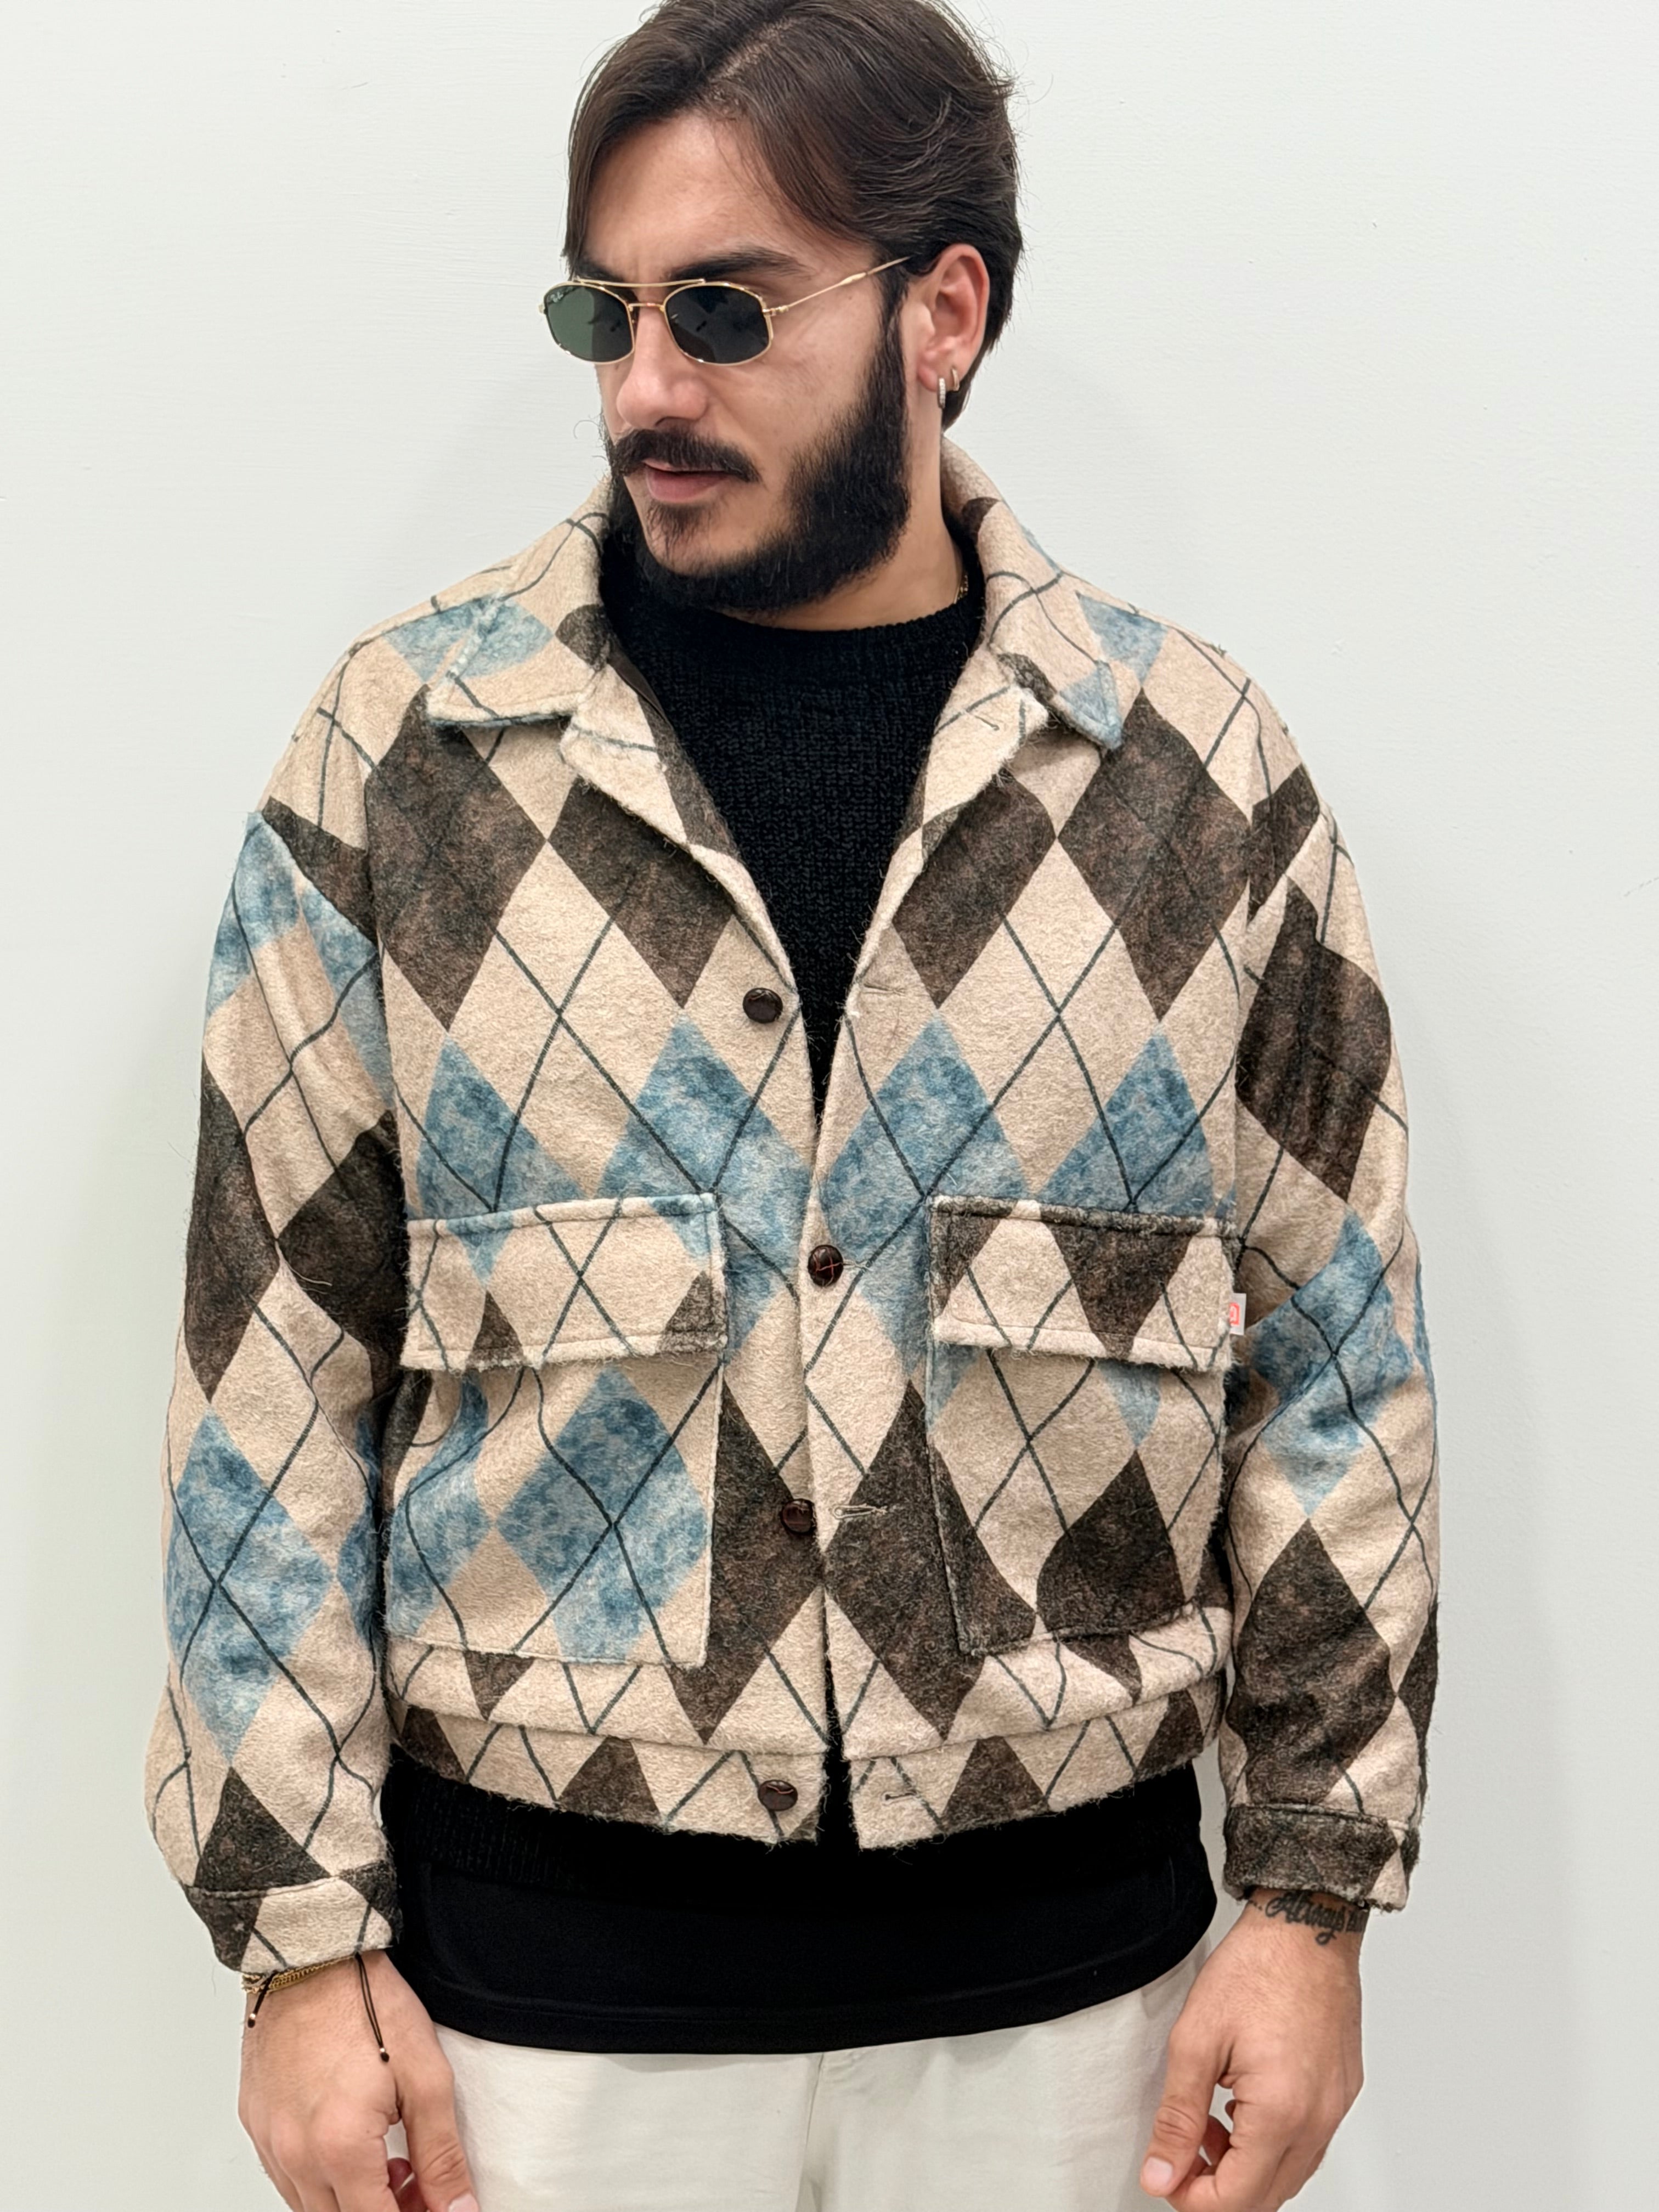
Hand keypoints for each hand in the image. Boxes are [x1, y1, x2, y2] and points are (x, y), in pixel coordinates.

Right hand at [238, 1951, 478, 2211]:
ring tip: (389, 2163)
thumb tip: (458, 2209)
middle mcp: (294, 2154)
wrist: (314, 1953)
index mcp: (339, 2148)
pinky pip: (285, 2177)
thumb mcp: (425, 2076)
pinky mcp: (255, 2123)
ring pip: (308, 2208)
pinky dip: (319, 2178)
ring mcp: (268, 2141)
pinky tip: (350, 2146)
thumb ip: (441, 2155)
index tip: (434, 2207)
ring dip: (350, 2200)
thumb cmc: (367, 2003)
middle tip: (417, 2187)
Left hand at [1139, 1890, 1365, 2208]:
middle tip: (1181, 2152)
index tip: (1166, 2177)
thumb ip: (1177, 2117)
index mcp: (1282, 2112)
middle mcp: (1319, 2120)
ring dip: (1244, 2166)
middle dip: (1217, 2187)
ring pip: (1288, 2174)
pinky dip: (1271, 2142)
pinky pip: (1307, 2143)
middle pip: (1266, 2196)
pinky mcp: (1341, 2092)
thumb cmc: (1257, 1969)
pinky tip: (1242, 2107)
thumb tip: (1162, 2173)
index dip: (1193, 2200)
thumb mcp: (1195, 2041)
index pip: (1238, 2199)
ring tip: (1208, 2123)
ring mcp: (1336, 2108)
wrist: (1305, 1926)